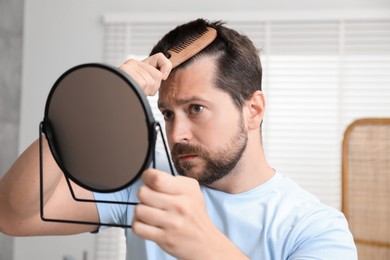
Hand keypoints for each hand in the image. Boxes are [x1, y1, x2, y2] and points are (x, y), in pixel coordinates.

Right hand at [119, 53, 171, 95]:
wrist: (114, 99)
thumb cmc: (131, 94)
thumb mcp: (146, 86)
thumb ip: (154, 77)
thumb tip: (164, 75)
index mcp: (139, 64)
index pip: (160, 57)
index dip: (166, 67)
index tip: (163, 77)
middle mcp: (133, 63)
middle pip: (158, 75)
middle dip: (154, 88)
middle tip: (143, 90)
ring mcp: (128, 66)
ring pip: (151, 82)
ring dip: (146, 92)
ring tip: (137, 91)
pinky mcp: (125, 70)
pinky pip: (143, 83)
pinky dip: (141, 91)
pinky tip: (134, 91)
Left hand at [132, 169, 248, 259]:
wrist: (205, 242)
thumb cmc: (194, 214)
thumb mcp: (192, 190)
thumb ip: (173, 181)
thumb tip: (150, 177)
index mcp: (186, 190)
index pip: (156, 178)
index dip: (147, 177)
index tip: (148, 182)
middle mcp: (180, 205)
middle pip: (143, 193)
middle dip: (144, 195)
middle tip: (152, 200)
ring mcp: (172, 223)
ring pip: (139, 210)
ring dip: (142, 211)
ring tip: (150, 213)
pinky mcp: (164, 238)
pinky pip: (138, 227)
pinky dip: (139, 225)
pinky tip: (148, 224)